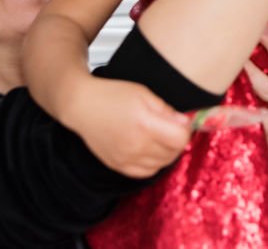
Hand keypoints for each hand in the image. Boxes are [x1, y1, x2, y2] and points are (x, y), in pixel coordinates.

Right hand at [63, 76, 191, 177]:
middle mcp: (136, 146)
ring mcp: (127, 159)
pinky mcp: (119, 166)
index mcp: (145, 124)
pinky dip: (153, 163)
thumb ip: (166, 110)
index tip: (180, 121)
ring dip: (167, 152)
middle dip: (177, 140)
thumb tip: (185, 122)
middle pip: (173, 153)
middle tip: (170, 127)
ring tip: (158, 136)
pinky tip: (149, 149)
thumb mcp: (143, 93)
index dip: (185, 129)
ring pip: (162, 164)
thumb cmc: (112, 95)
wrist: (82, 106)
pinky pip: (146, 173)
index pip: (180, 138)